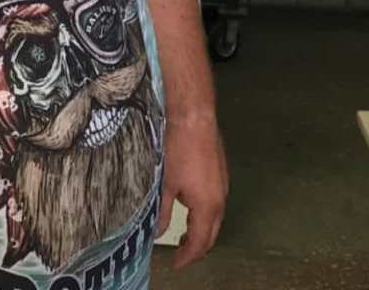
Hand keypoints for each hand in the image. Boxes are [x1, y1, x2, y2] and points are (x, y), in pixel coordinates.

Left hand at [157, 116, 228, 269]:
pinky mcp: (221, 171)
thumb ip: (163, 211)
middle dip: (197, 248)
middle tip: (180, 254)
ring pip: (215, 218)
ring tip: (183, 235)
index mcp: (207, 206)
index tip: (176, 264)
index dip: (187, 257)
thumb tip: (158, 231)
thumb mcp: (165, 183)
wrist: (193, 116)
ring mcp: (223, 184)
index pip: (199, 242)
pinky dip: (205, 213)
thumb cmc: (178, 148)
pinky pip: (216, 201)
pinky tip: (191, 207)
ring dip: (201, 230)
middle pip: (211, 234)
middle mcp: (220, 199)